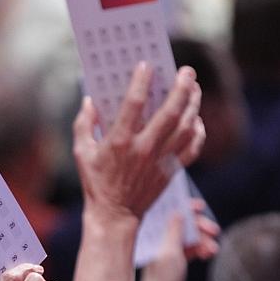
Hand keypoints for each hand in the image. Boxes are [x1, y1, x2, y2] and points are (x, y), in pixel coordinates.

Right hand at [72, 63, 204, 224]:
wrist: (115, 215)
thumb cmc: (96, 182)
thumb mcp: (81, 152)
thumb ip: (84, 124)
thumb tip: (89, 101)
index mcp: (119, 141)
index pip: (133, 104)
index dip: (141, 81)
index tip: (147, 65)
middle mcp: (143, 149)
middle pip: (170, 112)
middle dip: (181, 88)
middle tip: (187, 72)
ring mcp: (160, 160)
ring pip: (186, 127)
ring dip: (193, 105)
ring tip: (195, 89)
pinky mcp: (171, 171)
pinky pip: (192, 149)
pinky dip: (198, 133)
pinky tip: (197, 120)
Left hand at [139, 203, 218, 280]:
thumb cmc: (162, 276)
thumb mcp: (170, 250)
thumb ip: (174, 230)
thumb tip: (178, 212)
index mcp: (155, 232)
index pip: (169, 212)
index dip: (185, 207)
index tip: (200, 206)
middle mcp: (161, 237)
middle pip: (184, 223)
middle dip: (200, 226)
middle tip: (214, 231)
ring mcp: (170, 247)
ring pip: (190, 236)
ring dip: (204, 240)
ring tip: (213, 250)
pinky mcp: (178, 258)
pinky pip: (192, 248)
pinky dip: (201, 250)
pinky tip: (209, 254)